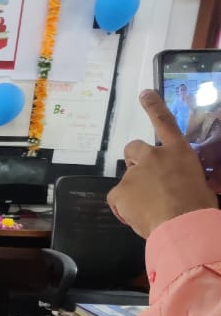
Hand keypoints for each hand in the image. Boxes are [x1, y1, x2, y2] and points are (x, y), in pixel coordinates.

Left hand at [108, 90, 219, 238]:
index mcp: (179, 151)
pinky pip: (117, 199)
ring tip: (149, 209)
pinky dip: (123, 208)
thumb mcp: (196, 182)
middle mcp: (154, 156)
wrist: (184, 222)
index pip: (165, 122)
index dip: (153, 106)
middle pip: (133, 148)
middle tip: (143, 179)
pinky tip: (136, 217)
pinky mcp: (119, 190)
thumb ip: (179, 176)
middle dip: (135, 160)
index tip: (144, 93)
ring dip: (134, 191)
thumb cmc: (198, 205)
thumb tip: (172, 188)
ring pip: (127, 181)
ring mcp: (134, 172)